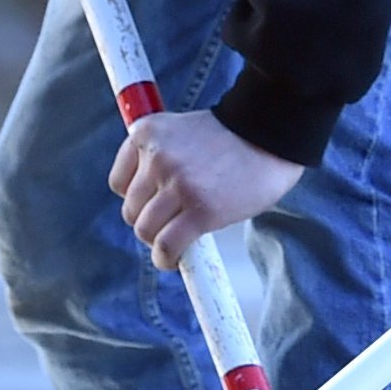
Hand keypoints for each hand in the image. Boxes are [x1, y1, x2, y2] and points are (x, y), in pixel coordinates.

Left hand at [110, 109, 303, 269]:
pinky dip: (166, 258)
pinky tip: (174, 259)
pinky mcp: (200, 210)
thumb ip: (161, 155)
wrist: (271, 133)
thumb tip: (147, 197)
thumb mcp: (182, 130)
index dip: (137, 198)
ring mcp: (178, 184)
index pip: (119, 182)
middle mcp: (157, 157)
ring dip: (159, 242)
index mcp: (147, 133)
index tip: (154, 203)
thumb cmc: (233, 135)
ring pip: (146, 230)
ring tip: (176, 242)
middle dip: (150, 221)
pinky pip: (167, 245)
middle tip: (172, 223)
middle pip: (131, 210)